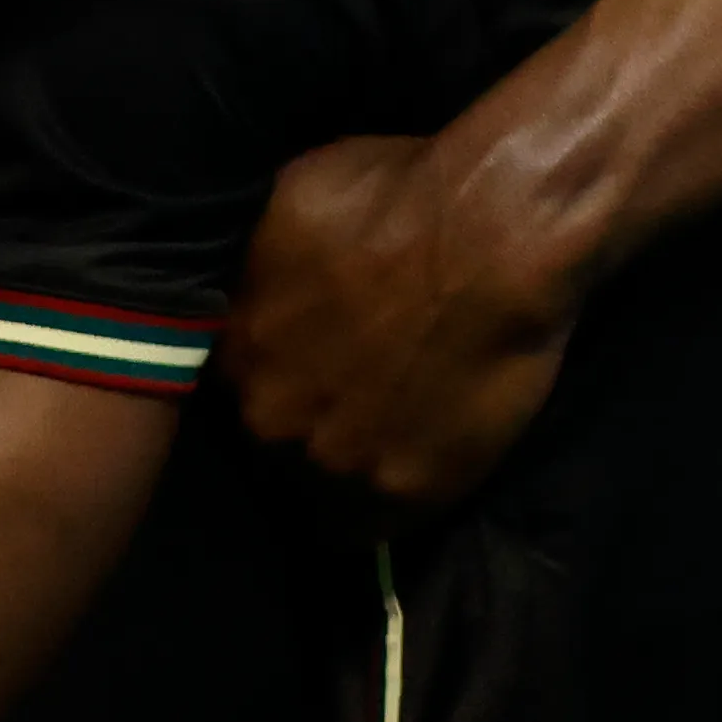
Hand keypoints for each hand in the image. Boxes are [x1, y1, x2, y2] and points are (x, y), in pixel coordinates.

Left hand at [221, 126, 591, 508]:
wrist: (494, 229)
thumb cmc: (396, 194)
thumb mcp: (281, 210)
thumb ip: (253, 269)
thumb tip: (243, 287)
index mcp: (227, 349)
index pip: (228, 392)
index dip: (271, 380)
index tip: (303, 370)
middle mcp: (263, 412)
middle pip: (266, 443)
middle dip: (300, 425)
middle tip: (354, 400)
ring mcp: (329, 458)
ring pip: (312, 491)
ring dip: (340, 468)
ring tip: (388, 435)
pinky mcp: (399, 490)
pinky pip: (363, 527)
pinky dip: (380, 510)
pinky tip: (404, 476)